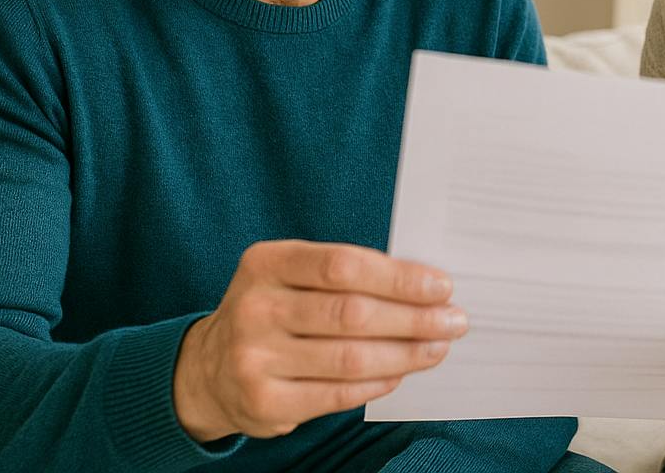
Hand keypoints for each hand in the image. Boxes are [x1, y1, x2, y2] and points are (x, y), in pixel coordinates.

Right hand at [172, 241, 466, 440]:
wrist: (210, 368)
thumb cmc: (275, 311)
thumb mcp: (292, 276)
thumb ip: (346, 275)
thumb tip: (425, 286)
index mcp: (266, 263)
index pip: (343, 265)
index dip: (399, 277)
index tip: (442, 286)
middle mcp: (255, 308)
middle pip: (352, 313)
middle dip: (413, 317)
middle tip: (454, 320)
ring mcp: (253, 358)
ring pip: (350, 357)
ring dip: (405, 353)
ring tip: (437, 347)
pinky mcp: (263, 401)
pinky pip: (337, 393)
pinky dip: (378, 383)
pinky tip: (400, 373)